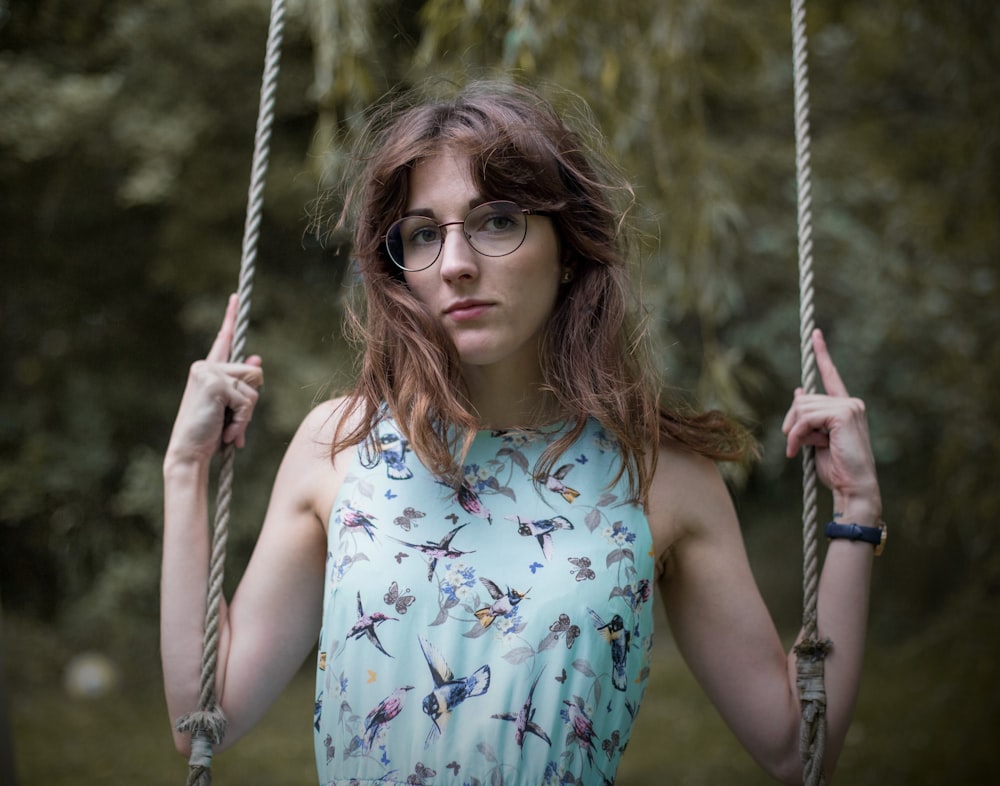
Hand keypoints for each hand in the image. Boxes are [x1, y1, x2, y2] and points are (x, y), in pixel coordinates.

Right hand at [166, 294, 263, 464]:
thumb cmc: (208, 433)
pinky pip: (249, 400)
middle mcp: (205, 366)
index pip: (224, 340)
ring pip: (254, 386)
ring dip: (247, 414)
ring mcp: (209, 373)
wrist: (189, 453)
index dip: (231, 317)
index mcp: (206, 370)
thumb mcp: (229, 407)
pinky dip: (243, 421)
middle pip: (254, 373)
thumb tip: (257, 360)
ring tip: (228, 428)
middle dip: (251, 401)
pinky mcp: (215, 384)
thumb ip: (242, 385)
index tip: (236, 297)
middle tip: (231, 422)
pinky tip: (226, 431)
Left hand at [782, 329, 880, 517]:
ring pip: (802, 407)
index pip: (831, 375)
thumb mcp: (816, 438)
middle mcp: (850, 402)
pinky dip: (796, 435)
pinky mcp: (844, 414)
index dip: (822, 353)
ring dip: (794, 431)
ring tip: (798, 449)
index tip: (815, 334)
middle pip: (803, 398)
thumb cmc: (836, 467)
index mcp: (845, 406)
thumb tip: (799, 391)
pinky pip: (806, 417)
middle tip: (792, 444)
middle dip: (791, 421)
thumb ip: (809, 416)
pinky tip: (795, 450)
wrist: (853, 487)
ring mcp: (849, 406)